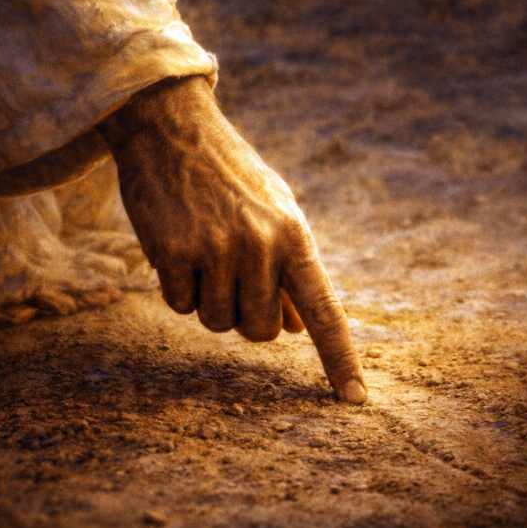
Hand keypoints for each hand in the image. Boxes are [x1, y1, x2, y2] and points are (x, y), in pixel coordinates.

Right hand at [99, 76, 365, 403]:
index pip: (325, 311)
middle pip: (259, 332)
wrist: (171, 127)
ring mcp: (217, 250)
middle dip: (244, 315)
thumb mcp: (272, 211)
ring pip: (218, 323)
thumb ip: (288, 268)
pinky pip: (178, 305)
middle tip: (229, 275)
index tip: (356, 401)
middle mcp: (261, 245)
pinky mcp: (174, 252)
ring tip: (201, 250)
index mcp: (294, 236)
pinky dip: (175, 286)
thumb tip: (298, 329)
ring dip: (207, 299)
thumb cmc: (228, 174)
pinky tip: (175, 244)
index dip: (340, 360)